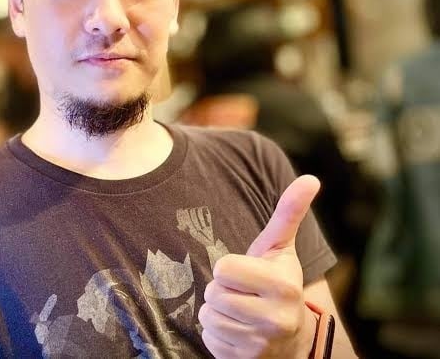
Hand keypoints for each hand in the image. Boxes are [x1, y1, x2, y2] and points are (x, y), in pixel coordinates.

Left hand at [199, 175, 320, 357]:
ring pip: (209, 316)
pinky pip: (208, 338)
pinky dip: (217, 332)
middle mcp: (277, 319)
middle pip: (214, 293)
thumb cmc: (277, 280)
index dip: (229, 268)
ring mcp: (261, 345)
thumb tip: (311, 178)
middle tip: (243, 292)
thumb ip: (290, 212)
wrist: (290, 334)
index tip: (246, 273)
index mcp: (284, 285)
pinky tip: (237, 330)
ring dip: (217, 310)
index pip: (223, 269)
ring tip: (240, 309)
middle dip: (222, 289)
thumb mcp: (281, 247)